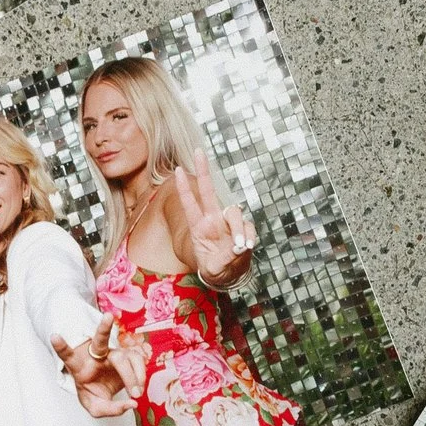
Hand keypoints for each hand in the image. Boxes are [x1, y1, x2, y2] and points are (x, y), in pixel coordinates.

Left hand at [52, 324, 138, 417]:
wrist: (106, 387)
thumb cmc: (95, 393)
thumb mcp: (95, 406)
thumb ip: (109, 409)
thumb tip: (131, 404)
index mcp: (79, 366)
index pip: (68, 355)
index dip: (61, 347)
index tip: (54, 336)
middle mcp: (96, 355)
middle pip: (99, 340)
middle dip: (103, 328)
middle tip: (108, 317)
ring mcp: (113, 352)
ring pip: (123, 357)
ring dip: (131, 376)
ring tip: (136, 393)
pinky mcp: (128, 353)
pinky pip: (138, 361)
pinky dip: (140, 376)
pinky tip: (139, 388)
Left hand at [171, 153, 254, 285]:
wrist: (229, 275)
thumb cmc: (215, 268)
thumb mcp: (213, 269)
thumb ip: (223, 260)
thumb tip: (238, 248)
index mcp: (199, 228)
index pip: (190, 204)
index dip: (184, 188)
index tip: (176, 170)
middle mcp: (213, 220)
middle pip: (209, 192)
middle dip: (203, 171)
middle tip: (198, 151)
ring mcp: (228, 223)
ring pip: (235, 214)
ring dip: (238, 229)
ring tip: (239, 247)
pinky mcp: (243, 230)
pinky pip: (249, 229)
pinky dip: (249, 237)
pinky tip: (246, 248)